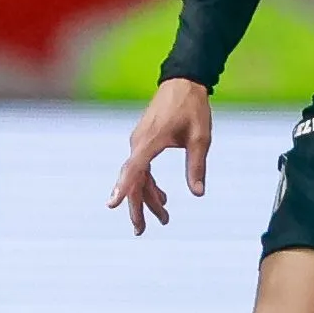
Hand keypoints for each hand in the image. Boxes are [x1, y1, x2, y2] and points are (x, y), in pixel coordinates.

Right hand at [108, 78, 212, 233]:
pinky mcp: (144, 142)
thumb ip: (196, 166)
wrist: (184, 81)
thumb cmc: (193, 107)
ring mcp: (139, 142)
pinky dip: (151, 184)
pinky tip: (162, 197)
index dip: (123, 188)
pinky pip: (142, 168)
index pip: (133, 169)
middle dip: (137, 207)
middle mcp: (139, 143)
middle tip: (141, 231)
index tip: (113, 204)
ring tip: (163, 218)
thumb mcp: (200, 137)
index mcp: (150, 141)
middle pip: (133, 180)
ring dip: (149, 198)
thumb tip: (198, 193)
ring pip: (139, 177)